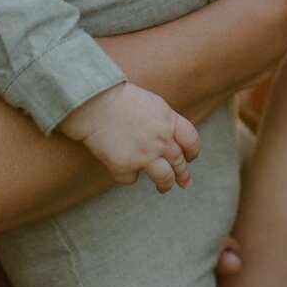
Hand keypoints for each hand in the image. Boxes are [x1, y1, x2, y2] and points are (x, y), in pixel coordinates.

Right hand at [59, 82, 199, 191]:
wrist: (93, 103)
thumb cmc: (119, 98)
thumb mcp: (151, 103)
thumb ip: (164, 121)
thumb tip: (170, 138)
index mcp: (169, 120)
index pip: (191, 140)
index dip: (192, 151)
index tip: (190, 158)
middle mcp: (161, 140)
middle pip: (179, 162)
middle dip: (183, 175)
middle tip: (184, 182)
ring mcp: (144, 156)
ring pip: (164, 178)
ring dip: (166, 185)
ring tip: (164, 188)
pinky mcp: (125, 167)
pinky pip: (132, 179)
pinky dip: (128, 175)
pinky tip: (122, 167)